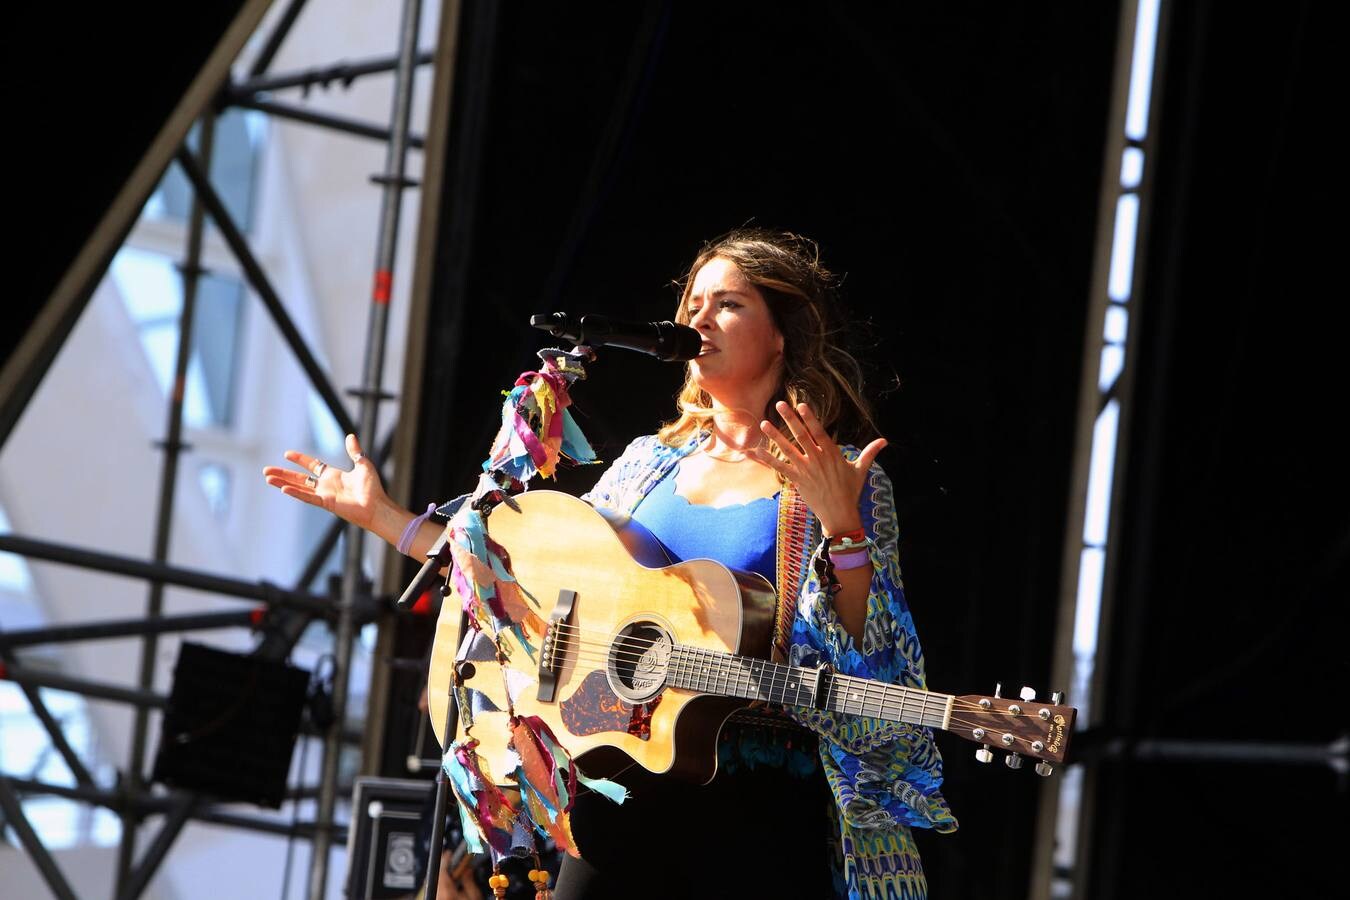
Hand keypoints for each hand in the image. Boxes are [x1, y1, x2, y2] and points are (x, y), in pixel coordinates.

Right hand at [262, 433, 385, 529]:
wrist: (377, 506)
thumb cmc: (373, 489)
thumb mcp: (363, 464)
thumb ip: (354, 451)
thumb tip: (350, 436)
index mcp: (333, 476)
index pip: (312, 466)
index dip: (300, 460)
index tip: (287, 454)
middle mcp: (325, 486)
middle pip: (299, 478)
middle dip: (283, 474)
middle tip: (266, 470)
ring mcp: (324, 495)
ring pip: (298, 488)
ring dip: (283, 483)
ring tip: (267, 478)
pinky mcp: (326, 503)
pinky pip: (308, 497)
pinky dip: (296, 493)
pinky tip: (283, 488)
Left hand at [751, 401, 886, 535]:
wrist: (840, 515)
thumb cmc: (851, 491)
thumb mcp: (861, 470)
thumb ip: (869, 453)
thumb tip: (884, 441)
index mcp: (832, 454)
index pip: (819, 432)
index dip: (810, 418)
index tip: (801, 405)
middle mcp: (817, 459)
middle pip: (801, 435)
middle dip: (790, 419)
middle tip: (780, 404)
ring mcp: (806, 470)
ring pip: (788, 450)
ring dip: (775, 436)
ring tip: (763, 423)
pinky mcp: (797, 481)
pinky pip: (780, 468)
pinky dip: (768, 460)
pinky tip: (756, 451)